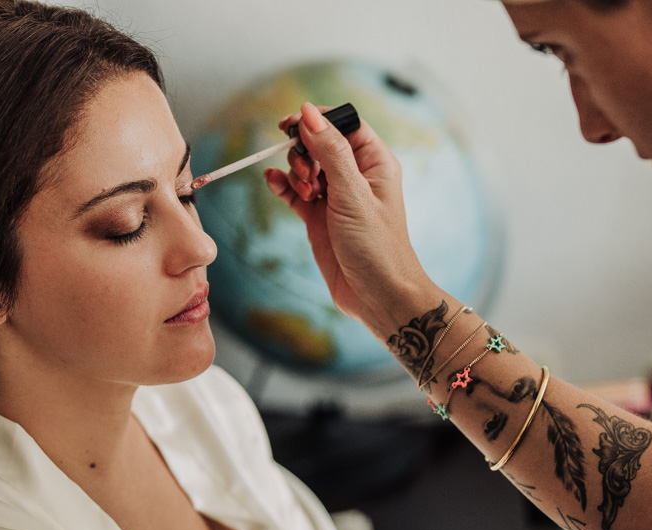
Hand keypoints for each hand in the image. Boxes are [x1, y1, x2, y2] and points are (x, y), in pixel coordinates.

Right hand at [264, 102, 434, 334]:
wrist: (377, 296)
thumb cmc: (378, 246)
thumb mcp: (353, 194)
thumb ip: (331, 151)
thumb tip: (308, 112)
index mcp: (375, 162)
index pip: (344, 124)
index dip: (318, 121)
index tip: (292, 125)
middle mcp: (355, 176)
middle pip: (319, 143)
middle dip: (305, 152)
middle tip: (309, 175)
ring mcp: (335, 197)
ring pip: (305, 166)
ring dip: (296, 172)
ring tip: (306, 193)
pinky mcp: (318, 218)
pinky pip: (294, 192)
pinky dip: (283, 186)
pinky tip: (273, 182)